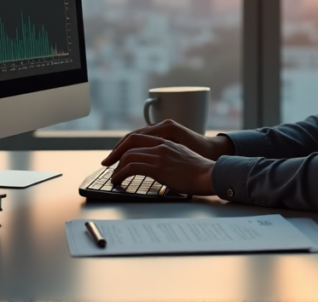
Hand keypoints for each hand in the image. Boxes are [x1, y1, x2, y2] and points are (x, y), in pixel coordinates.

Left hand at [102, 119, 233, 164]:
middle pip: (129, 142)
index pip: (138, 137)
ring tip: (113, 176)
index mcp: (166, 141)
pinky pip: (132, 167)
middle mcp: (160, 144)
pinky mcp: (158, 167)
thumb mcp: (181, 157)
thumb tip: (159, 167)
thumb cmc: (199, 171)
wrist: (210, 175)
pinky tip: (118, 180)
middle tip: (107, 163)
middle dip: (115, 153)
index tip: (116, 154)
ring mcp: (159, 154)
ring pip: (128, 155)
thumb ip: (168, 157)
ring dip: (117, 166)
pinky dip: (121, 173)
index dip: (124, 145)